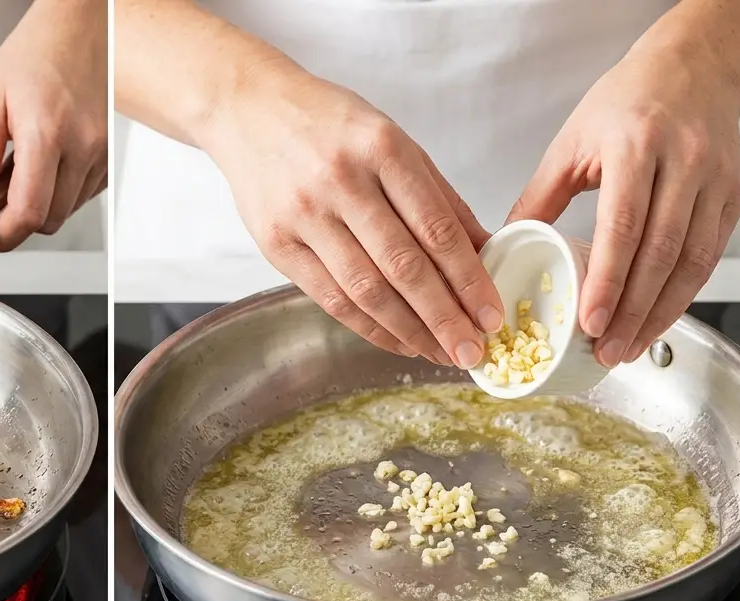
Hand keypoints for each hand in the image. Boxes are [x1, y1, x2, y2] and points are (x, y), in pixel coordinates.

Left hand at [0, 0, 107, 251]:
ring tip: (19, 176)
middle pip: (50, 219)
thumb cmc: (37, 53)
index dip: (3, 234)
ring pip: (68, 211)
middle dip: (18, 222)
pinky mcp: (110, 154)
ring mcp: (101, 152)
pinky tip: (45, 168)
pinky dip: (61, 194)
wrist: (80, 27)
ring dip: (40, 207)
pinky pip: (84, 195)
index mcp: (46, 132)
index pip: (29, 210)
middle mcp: (82, 145)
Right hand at [199, 66, 500, 367]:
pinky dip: (367, 326)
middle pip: (404, 266)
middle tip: (472, 352)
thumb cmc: (326, 123)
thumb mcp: (390, 140)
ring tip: (439, 353)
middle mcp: (341, 181)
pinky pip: (329, 297)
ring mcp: (304, 215)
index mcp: (381, 148)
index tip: (491, 313)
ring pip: (366, 290)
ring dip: (408, 330)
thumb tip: (484, 252)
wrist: (248, 109)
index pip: (436, 228)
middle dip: (444, 317)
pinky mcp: (275, 243)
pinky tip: (396, 339)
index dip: (469, 279)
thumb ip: (436, 195)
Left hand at [508, 45, 739, 366]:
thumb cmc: (626, 102)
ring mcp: (712, 181)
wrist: (691, 69)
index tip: (591, 320)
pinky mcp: (731, 197)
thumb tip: (502, 244)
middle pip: (659, 252)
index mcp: (633, 147)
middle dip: (632, 310)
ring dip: (661, 312)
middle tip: (607, 350)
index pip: (622, 226)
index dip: (608, 280)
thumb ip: (540, 197)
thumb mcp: (571, 142)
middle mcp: (681, 164)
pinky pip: (710, 256)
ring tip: (630, 345)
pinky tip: (659, 317)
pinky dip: (685, 293)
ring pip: (692, 261)